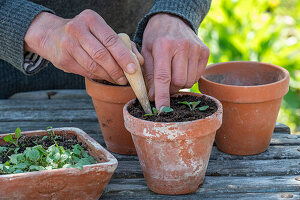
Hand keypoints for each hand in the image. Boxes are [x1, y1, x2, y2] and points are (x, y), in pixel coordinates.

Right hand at [24, 10, 142, 84]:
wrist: (51, 35)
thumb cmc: (85, 34)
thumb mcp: (101, 31)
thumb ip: (122, 44)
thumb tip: (139, 61)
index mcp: (91, 19)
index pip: (111, 40)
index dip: (124, 56)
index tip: (133, 69)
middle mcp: (77, 29)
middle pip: (102, 55)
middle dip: (117, 69)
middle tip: (126, 78)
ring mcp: (68, 45)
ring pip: (93, 66)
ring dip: (108, 76)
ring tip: (118, 79)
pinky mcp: (63, 59)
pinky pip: (85, 72)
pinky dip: (98, 77)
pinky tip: (105, 77)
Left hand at [142, 13, 209, 108]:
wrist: (173, 19)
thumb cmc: (156, 38)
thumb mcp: (146, 52)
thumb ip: (149, 75)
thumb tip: (153, 97)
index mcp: (163, 46)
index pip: (163, 77)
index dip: (162, 96)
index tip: (162, 110)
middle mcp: (182, 46)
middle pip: (178, 82)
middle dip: (170, 87)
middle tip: (165, 81)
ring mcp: (196, 48)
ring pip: (189, 81)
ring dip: (180, 83)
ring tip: (174, 71)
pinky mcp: (205, 51)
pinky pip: (197, 76)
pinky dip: (189, 77)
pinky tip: (182, 67)